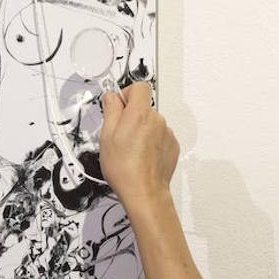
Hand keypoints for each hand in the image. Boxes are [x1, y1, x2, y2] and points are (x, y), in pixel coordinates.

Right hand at [100, 82, 178, 209]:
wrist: (144, 192)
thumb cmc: (124, 168)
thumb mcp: (106, 136)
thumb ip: (111, 110)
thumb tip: (112, 97)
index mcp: (139, 114)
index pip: (139, 87)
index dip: (127, 94)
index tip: (119, 105)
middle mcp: (157, 120)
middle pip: (144, 107)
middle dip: (131, 116)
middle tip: (119, 135)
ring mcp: (167, 133)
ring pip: (151, 123)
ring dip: (141, 130)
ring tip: (130, 150)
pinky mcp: (172, 146)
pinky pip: (160, 136)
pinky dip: (151, 142)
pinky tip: (141, 156)